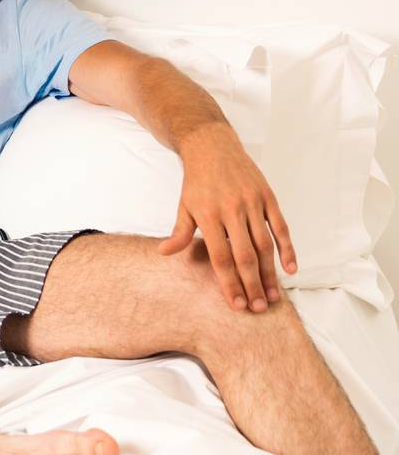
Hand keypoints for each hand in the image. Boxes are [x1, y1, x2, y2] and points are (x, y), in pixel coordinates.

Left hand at [158, 125, 297, 312]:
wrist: (212, 146)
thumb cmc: (196, 181)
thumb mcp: (184, 205)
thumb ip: (179, 232)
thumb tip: (164, 253)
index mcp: (208, 215)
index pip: (220, 257)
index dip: (229, 282)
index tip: (236, 305)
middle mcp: (232, 210)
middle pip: (245, 255)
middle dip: (252, 284)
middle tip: (258, 309)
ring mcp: (252, 203)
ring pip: (265, 244)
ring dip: (271, 273)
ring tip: (273, 296)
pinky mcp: (267, 196)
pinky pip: (281, 227)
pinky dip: (287, 248)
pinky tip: (290, 269)